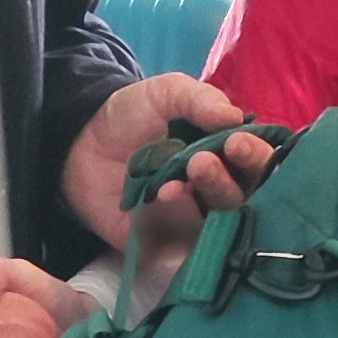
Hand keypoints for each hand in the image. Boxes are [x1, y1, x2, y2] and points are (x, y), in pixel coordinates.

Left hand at [61, 73, 275, 249]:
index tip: (238, 143)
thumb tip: (236, 116)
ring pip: (217, 224)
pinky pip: (180, 243)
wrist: (79, 141)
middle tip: (204, 161)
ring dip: (203, 200)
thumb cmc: (133, 115)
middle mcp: (215, 191)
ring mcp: (190, 220)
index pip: (257, 165)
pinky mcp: (162, 242)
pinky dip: (175, 222)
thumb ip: (201, 99)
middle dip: (228, 181)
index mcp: (225, 155)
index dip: (256, 157)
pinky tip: (161, 200)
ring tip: (178, 179)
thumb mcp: (167, 93)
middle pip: (243, 199)